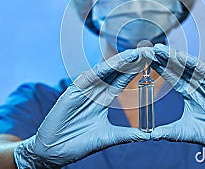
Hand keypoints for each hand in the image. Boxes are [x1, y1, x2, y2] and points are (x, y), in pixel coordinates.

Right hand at [14, 48, 151, 167]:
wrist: (54, 153)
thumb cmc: (78, 144)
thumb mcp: (108, 137)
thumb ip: (128, 134)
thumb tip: (148, 135)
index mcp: (103, 99)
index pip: (123, 80)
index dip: (136, 70)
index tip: (151, 61)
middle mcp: (95, 90)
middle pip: (116, 71)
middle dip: (132, 61)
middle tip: (149, 50)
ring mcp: (84, 89)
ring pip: (105, 71)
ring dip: (120, 62)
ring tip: (136, 53)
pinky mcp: (73, 92)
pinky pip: (89, 78)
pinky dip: (102, 70)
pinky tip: (114, 63)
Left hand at [150, 44, 204, 156]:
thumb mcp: (184, 132)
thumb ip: (166, 132)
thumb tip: (146, 135)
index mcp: (188, 92)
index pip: (170, 76)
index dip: (158, 68)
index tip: (143, 60)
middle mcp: (197, 84)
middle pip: (177, 68)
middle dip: (163, 58)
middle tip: (147, 49)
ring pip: (189, 66)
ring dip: (174, 57)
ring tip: (160, 50)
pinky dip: (193, 63)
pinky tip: (181, 57)